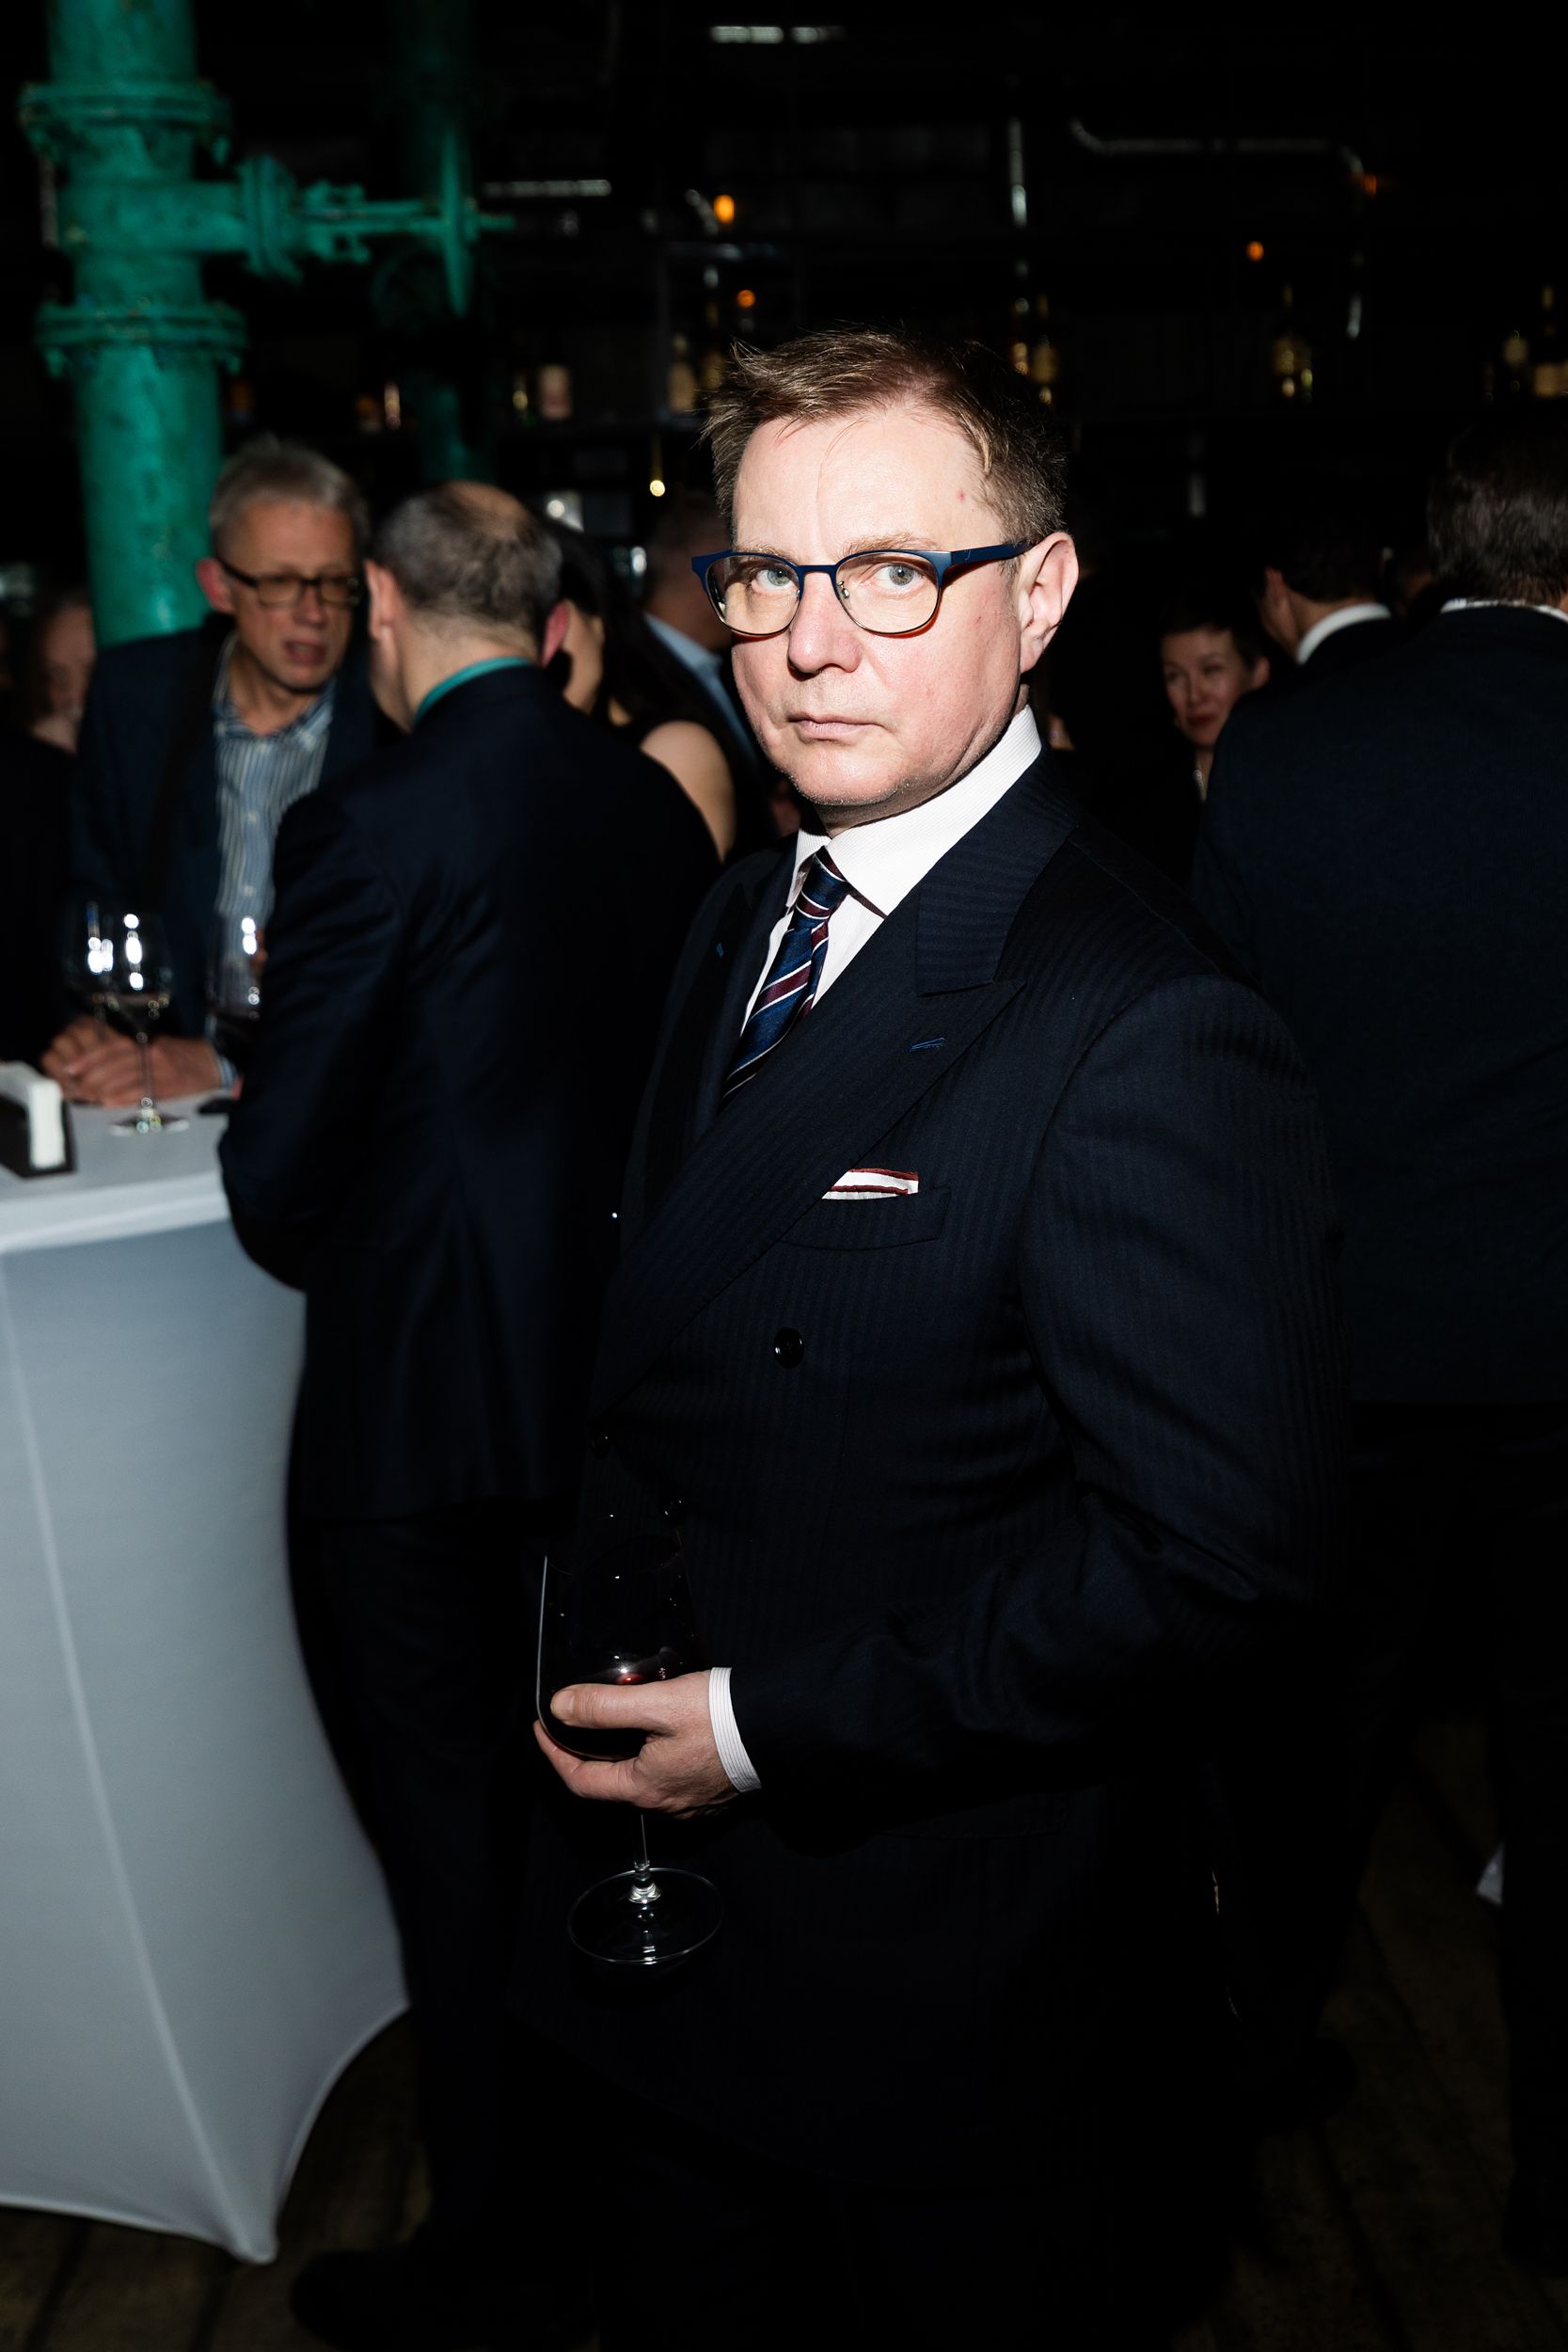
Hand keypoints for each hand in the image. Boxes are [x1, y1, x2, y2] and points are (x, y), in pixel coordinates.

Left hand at [42, 1021, 220, 1105]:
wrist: (215, 1064)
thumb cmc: (185, 1056)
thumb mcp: (158, 1047)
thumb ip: (135, 1054)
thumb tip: (106, 1066)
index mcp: (147, 1043)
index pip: (111, 1048)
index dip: (89, 1058)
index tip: (70, 1068)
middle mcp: (151, 1054)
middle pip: (114, 1064)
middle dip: (91, 1077)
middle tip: (77, 1088)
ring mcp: (161, 1070)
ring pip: (124, 1078)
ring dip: (103, 1088)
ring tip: (88, 1098)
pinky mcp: (170, 1087)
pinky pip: (142, 1092)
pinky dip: (123, 1097)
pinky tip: (108, 1103)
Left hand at [534, 1669, 737, 1818]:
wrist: (778, 1728)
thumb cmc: (721, 1718)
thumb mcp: (656, 1704)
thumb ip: (604, 1706)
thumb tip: (561, 1708)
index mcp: (645, 1788)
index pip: (581, 1780)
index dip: (555, 1754)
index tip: (543, 1728)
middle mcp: (665, 1802)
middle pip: (611, 1781)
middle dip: (588, 1752)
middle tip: (575, 1722)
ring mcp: (691, 1800)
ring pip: (641, 1779)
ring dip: (622, 1753)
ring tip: (615, 1720)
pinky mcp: (712, 1790)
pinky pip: (669, 1777)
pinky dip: (651, 1756)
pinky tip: (659, 1733)